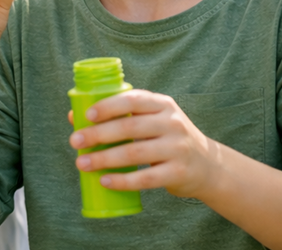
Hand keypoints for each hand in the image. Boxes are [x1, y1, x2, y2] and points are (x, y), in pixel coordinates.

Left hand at [70, 89, 219, 198]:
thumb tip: (73, 116)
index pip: (133, 100)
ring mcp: (178, 148)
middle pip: (130, 127)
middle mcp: (172, 123)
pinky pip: (146, 178)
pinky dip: (122, 181)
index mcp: (162, 104)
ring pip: (135, 153)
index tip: (86, 115)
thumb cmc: (166, 138)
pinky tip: (104, 181)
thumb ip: (119, 116)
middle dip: (98, 134)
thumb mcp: (150, 120)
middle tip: (74, 142)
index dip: (108, 106)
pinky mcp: (179, 173)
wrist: (208, 165)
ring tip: (82, 163)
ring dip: (104, 159)